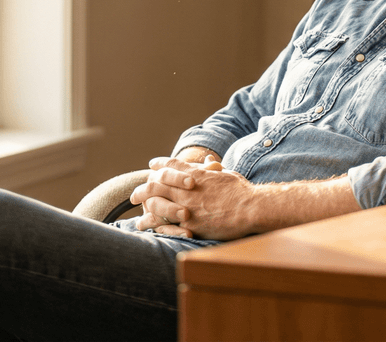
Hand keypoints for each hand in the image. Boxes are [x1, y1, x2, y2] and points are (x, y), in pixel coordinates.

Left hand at [130, 156, 253, 240]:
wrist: (251, 209)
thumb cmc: (242, 191)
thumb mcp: (227, 174)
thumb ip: (214, 169)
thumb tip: (209, 161)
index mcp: (197, 175)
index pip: (172, 166)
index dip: (160, 164)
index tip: (152, 165)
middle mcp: (188, 189)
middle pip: (158, 184)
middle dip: (144, 187)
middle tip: (135, 194)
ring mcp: (187, 207)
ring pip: (157, 202)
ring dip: (143, 204)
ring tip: (136, 209)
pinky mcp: (190, 224)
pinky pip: (166, 223)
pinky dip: (153, 223)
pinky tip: (145, 224)